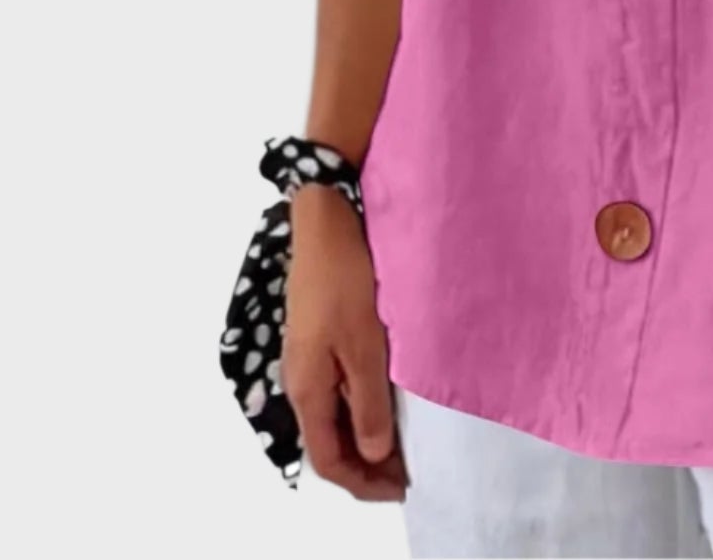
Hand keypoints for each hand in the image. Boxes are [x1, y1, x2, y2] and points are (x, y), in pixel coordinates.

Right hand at [282, 184, 406, 499]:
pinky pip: (340, 390)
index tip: (402, 488)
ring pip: (335, 417)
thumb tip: (372, 453)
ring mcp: (310, 360)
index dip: (363, 483)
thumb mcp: (364, 346)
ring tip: (405, 442)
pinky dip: (363, 407)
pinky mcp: (321, 339)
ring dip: (366, 436)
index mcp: (307, 390)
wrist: (327, 224)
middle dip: (366, 466)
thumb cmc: (345, 281)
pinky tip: (389, 399)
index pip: (329, 459)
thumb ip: (367, 402)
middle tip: (409, 471)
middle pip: (330, 443)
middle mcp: (302, 381)